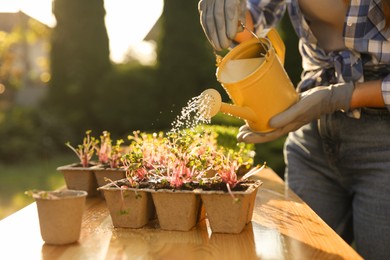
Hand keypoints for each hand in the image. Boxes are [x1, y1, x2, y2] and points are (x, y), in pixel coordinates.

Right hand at [198, 0, 246, 50]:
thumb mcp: (243, 5)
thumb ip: (241, 17)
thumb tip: (236, 31)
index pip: (230, 9)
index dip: (230, 24)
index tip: (231, 37)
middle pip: (218, 15)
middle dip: (221, 33)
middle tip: (225, 46)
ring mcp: (208, 0)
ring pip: (208, 19)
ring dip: (213, 36)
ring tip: (218, 47)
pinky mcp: (202, 5)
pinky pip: (203, 20)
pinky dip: (208, 32)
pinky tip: (212, 41)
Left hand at [237, 82, 354, 142]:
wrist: (330, 95)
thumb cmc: (317, 101)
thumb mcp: (301, 107)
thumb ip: (287, 116)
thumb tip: (270, 124)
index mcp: (288, 126)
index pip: (268, 136)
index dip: (254, 138)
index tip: (241, 137)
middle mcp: (286, 124)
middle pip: (266, 133)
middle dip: (252, 135)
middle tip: (238, 134)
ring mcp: (288, 118)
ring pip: (269, 126)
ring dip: (256, 127)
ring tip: (244, 127)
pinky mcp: (289, 110)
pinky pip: (274, 116)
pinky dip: (264, 118)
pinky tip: (258, 113)